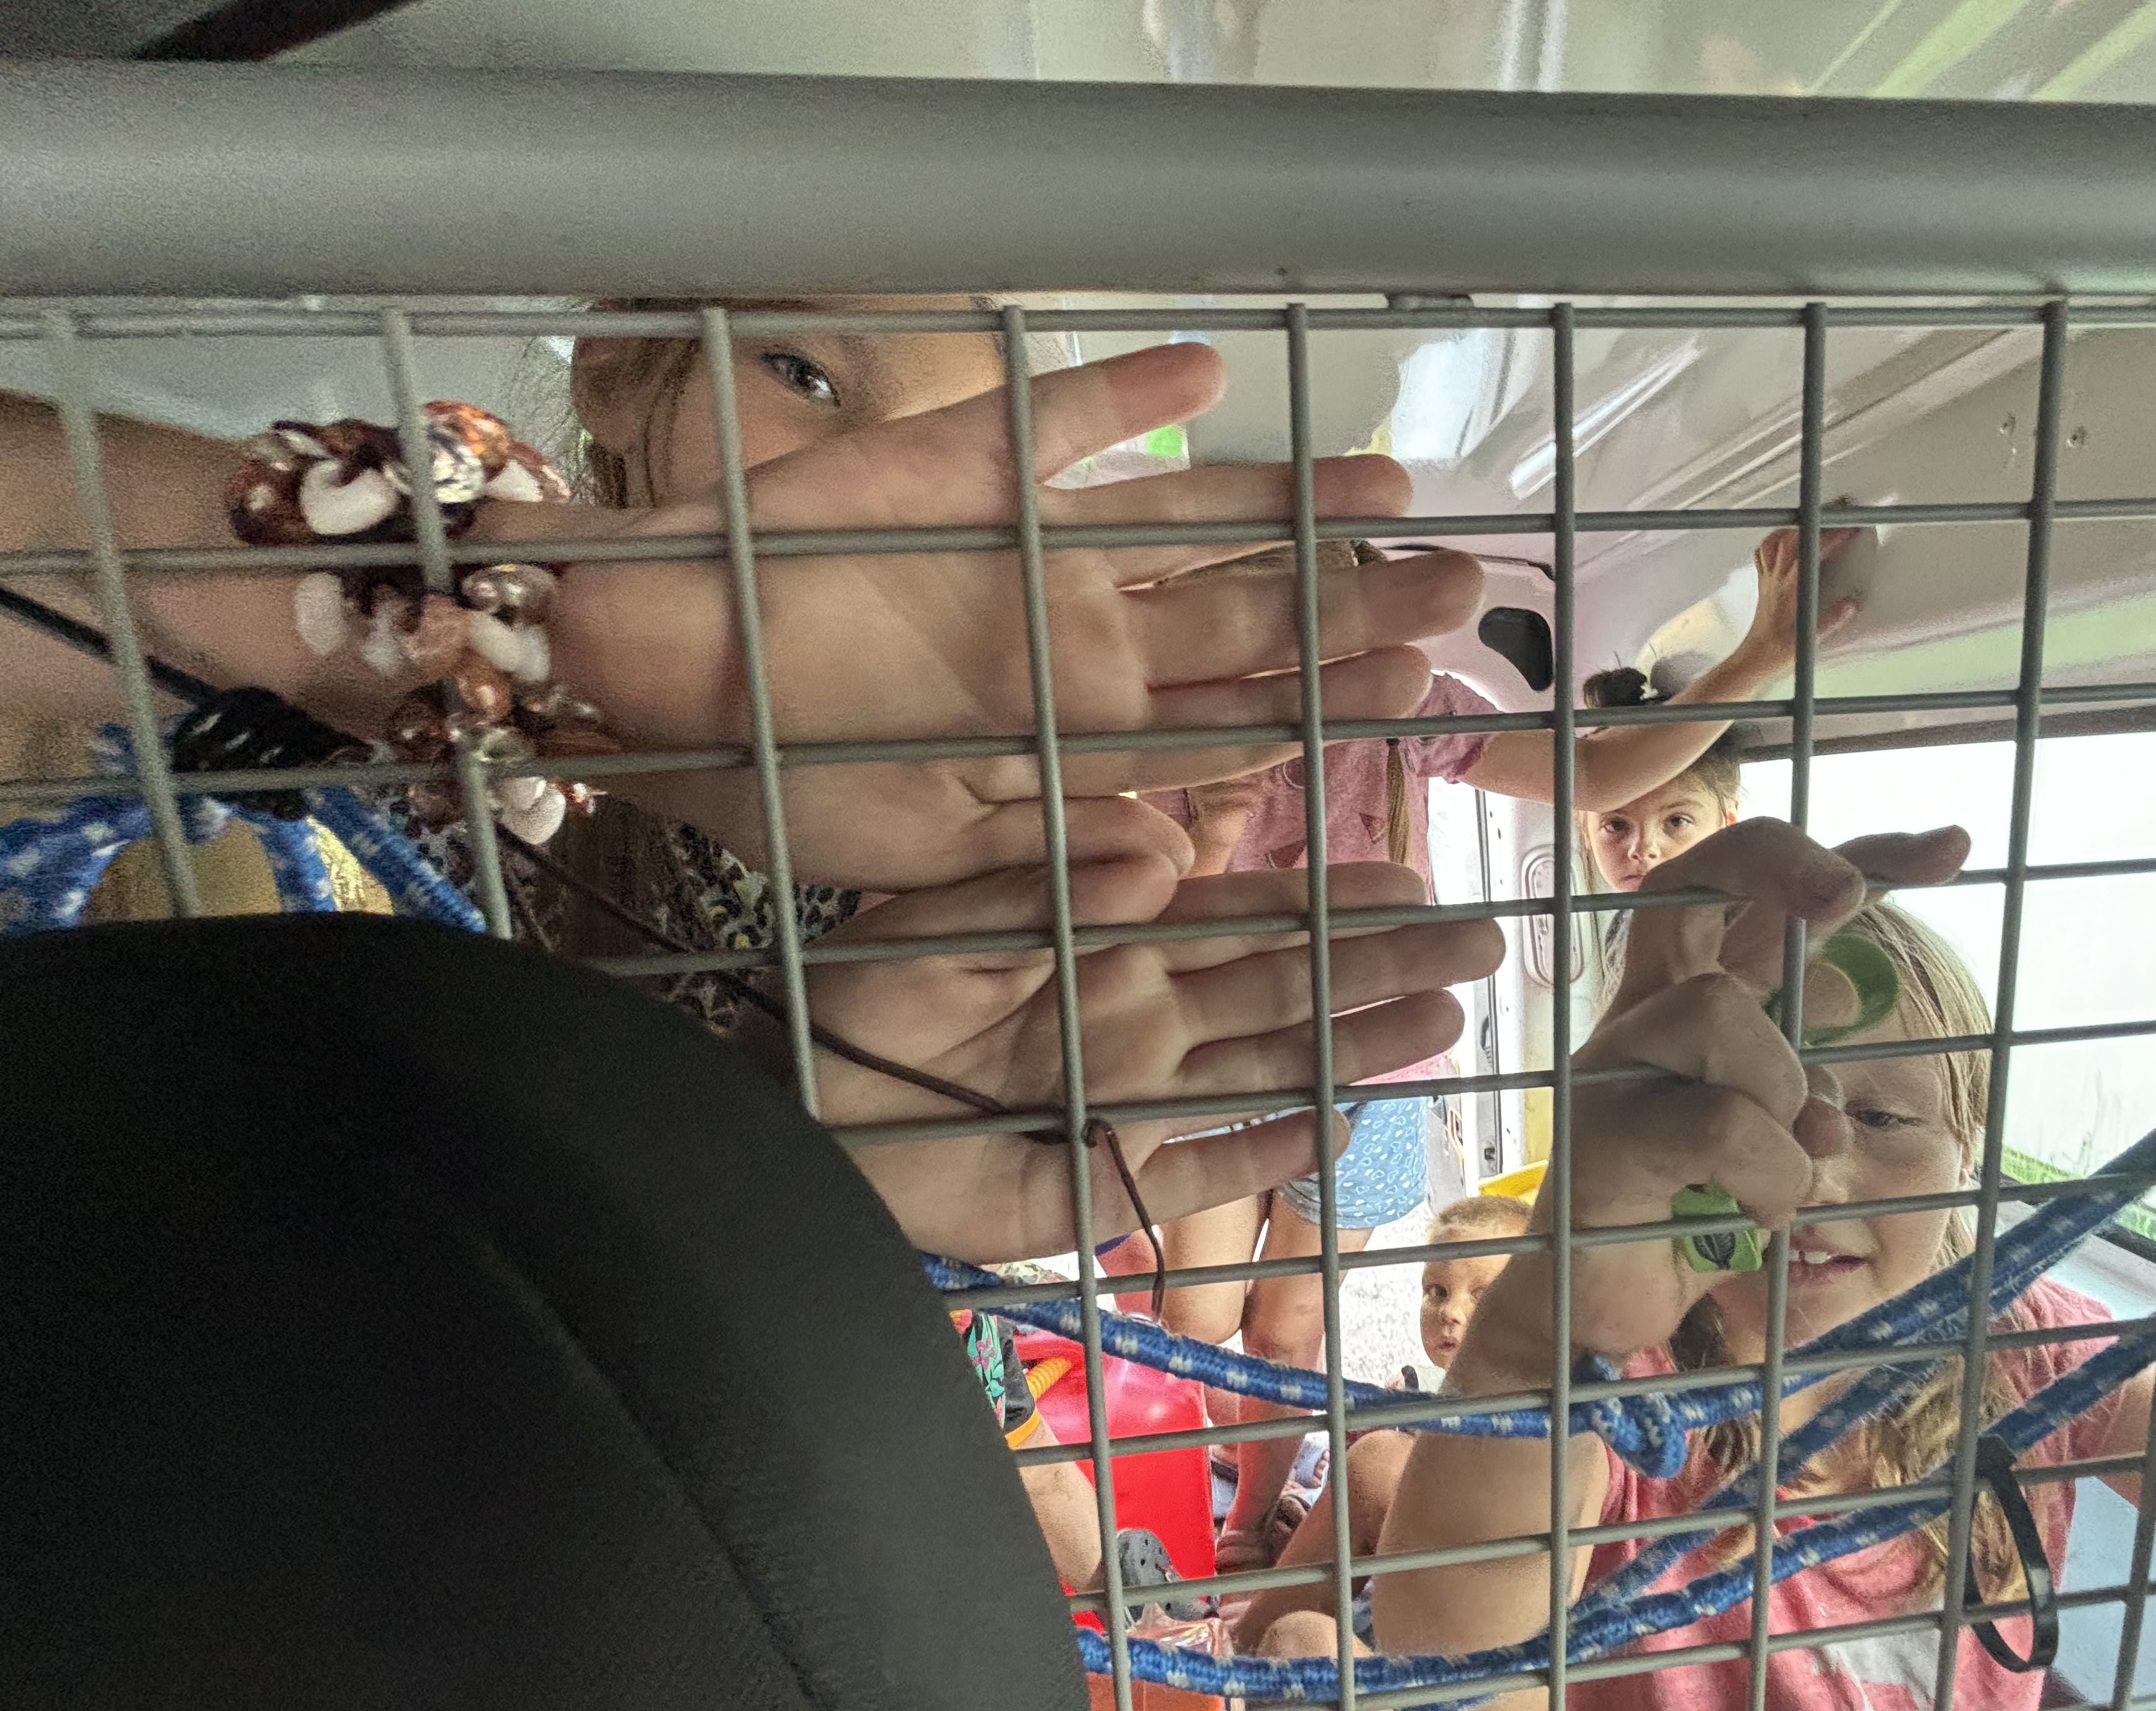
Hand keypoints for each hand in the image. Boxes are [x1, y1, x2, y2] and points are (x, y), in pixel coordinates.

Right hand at [491, 345, 1480, 889]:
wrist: (649, 675)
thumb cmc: (776, 777)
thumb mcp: (927, 842)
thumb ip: (1054, 837)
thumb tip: (1170, 853)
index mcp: (1073, 727)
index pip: (1230, 715)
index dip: (1326, 702)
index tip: (1424, 693)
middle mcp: (1074, 635)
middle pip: (1241, 619)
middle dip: (1352, 608)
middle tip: (1463, 593)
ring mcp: (1029, 551)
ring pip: (1190, 528)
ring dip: (1291, 510)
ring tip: (1398, 493)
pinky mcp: (965, 471)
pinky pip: (1064, 424)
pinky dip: (1132, 396)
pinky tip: (1214, 370)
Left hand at [806, 850, 1504, 1260]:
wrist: (795, 1116)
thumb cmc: (857, 1004)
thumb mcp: (947, 919)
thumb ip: (1054, 883)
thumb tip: (1164, 852)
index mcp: (1108, 946)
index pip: (1242, 916)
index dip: (1328, 900)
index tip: (1413, 877)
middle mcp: (1141, 1019)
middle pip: (1285, 988)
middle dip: (1383, 963)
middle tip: (1482, 943)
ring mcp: (1131, 1101)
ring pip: (1268, 1069)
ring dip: (1358, 1045)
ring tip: (1450, 1021)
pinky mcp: (1102, 1183)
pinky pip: (1202, 1170)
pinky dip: (1266, 1152)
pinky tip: (1341, 1130)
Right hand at [1537, 816, 1967, 1357]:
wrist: (1595, 1312)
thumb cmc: (1686, 1222)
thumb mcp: (1772, 1140)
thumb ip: (1803, 1085)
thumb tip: (1838, 1026)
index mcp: (1689, 999)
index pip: (1757, 895)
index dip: (1856, 855)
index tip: (1955, 848)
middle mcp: (1645, 1009)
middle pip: (1700, 876)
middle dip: (1784, 866)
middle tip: (1845, 897)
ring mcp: (1612, 1060)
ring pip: (1724, 1012)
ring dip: (1781, 1101)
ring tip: (1769, 1183)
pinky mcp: (1599, 1128)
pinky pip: (1723, 1120)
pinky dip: (1766, 1177)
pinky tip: (1751, 1219)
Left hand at [1729, 525, 1861, 673]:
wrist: (1754, 658)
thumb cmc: (1778, 650)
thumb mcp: (1810, 639)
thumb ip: (1832, 619)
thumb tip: (1852, 602)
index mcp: (1790, 588)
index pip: (1812, 551)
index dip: (1833, 535)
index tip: (1850, 525)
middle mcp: (1776, 578)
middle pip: (1794, 536)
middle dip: (1818, 519)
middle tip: (1840, 510)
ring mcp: (1768, 578)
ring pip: (1775, 540)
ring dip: (1797, 525)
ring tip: (1816, 518)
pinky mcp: (1764, 583)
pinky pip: (1764, 552)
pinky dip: (1776, 539)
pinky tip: (1787, 538)